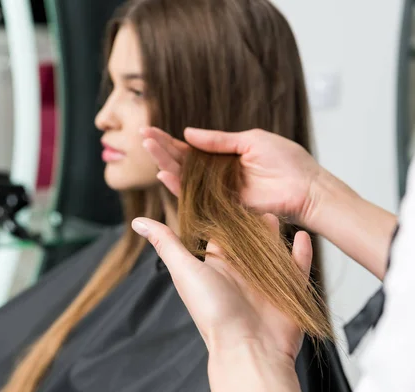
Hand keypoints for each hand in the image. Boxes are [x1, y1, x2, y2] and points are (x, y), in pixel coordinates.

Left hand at [131, 214, 309, 361]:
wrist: (248, 348)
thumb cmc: (213, 311)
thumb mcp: (185, 270)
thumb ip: (166, 243)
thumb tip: (138, 221)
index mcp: (216, 266)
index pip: (218, 235)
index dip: (220, 216)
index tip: (223, 192)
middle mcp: (240, 273)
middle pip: (247, 240)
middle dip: (250, 222)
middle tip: (255, 198)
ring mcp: (265, 282)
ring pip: (272, 251)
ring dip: (273, 234)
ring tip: (276, 212)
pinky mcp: (288, 291)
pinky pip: (297, 267)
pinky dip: (300, 252)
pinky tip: (302, 235)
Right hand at [141, 127, 322, 226]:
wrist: (306, 188)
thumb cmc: (287, 161)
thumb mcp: (251, 140)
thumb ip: (218, 140)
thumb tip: (187, 132)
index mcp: (223, 154)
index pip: (189, 147)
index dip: (169, 139)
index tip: (149, 130)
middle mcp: (215, 173)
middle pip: (182, 161)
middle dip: (161, 149)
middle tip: (142, 136)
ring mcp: (216, 190)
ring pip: (184, 177)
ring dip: (164, 163)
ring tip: (148, 149)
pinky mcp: (221, 205)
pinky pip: (195, 196)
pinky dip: (178, 187)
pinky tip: (163, 175)